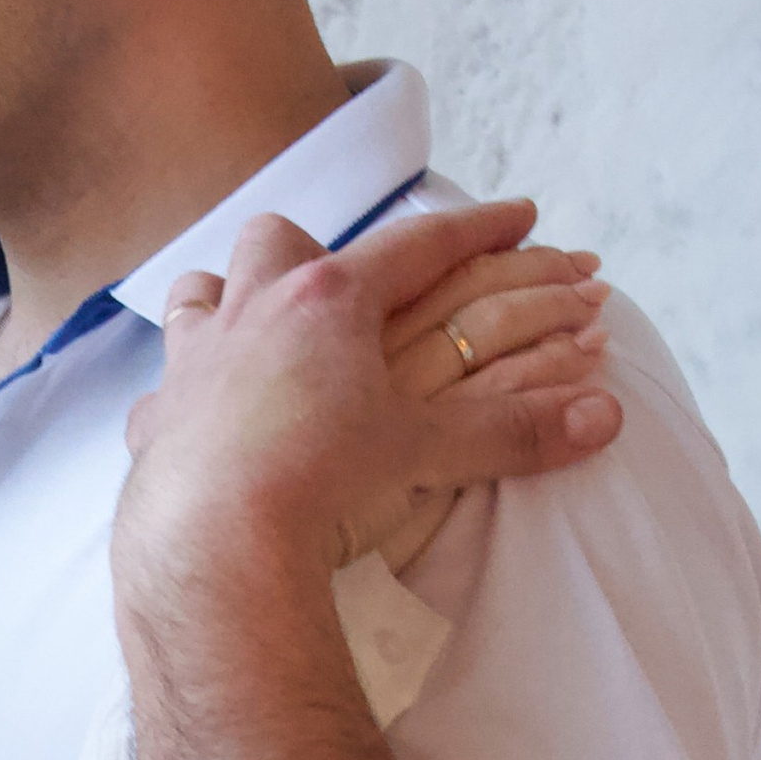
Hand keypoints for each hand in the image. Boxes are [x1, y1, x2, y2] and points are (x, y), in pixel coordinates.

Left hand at [110, 201, 622, 651]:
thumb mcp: (428, 455)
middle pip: (281, 241)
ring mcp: (193, 363)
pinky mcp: (153, 422)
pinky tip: (194, 417)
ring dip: (231, 299)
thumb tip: (607, 419)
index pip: (417, 246)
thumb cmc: (324, 485)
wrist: (214, 545)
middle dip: (317, 249)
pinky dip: (180, 393)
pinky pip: (161, 387)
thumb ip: (516, 432)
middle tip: (347, 285)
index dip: (476, 229)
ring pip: (203, 292)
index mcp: (328, 301)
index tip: (519, 214)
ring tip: (256, 327)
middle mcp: (251, 313)